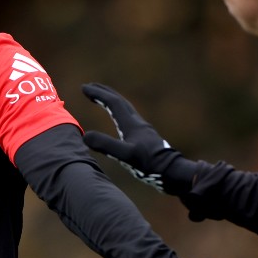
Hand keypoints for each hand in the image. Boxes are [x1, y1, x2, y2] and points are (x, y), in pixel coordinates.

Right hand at [81, 83, 197, 194]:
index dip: (98, 94)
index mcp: (131, 124)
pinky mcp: (146, 138)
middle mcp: (137, 123)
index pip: (112, 102)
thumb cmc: (150, 164)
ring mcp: (143, 130)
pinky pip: (130, 119)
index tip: (84, 88)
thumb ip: (106, 145)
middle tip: (90, 87)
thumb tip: (85, 136)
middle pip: (120, 101)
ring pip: (126, 109)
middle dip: (104, 92)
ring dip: (113, 101)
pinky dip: (120, 114)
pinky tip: (120, 122)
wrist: (172, 171)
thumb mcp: (125, 156)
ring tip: (103, 100)